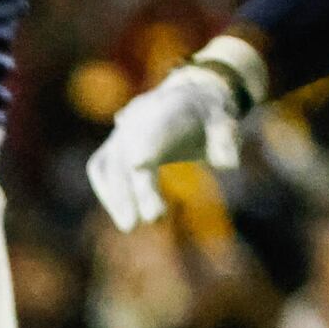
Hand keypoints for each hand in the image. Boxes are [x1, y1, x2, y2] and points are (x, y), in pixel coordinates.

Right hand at [88, 63, 245, 230]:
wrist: (186, 101)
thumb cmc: (208, 119)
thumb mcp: (224, 123)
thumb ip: (226, 140)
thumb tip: (229, 164)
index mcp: (169, 109)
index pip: (155, 127)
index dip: (147, 144)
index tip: (140, 164)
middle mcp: (138, 118)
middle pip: (130, 153)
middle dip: (138, 187)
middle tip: (154, 219)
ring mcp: (120, 133)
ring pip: (110, 164)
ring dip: (117, 197)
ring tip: (130, 227)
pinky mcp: (111, 147)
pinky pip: (100, 169)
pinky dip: (108, 193)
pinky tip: (122, 216)